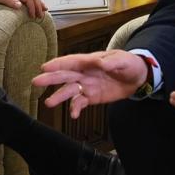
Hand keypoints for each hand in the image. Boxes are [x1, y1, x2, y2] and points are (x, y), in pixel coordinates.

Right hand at [33, 50, 148, 118]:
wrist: (138, 78)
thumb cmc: (128, 64)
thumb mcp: (123, 60)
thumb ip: (112, 62)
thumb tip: (101, 63)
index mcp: (89, 61)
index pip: (71, 62)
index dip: (58, 64)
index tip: (44, 67)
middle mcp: (84, 73)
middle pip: (65, 75)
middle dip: (50, 78)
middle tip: (36, 82)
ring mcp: (87, 85)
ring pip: (69, 91)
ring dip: (59, 96)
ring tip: (49, 103)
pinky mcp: (92, 97)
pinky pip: (80, 103)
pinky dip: (75, 108)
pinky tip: (73, 114)